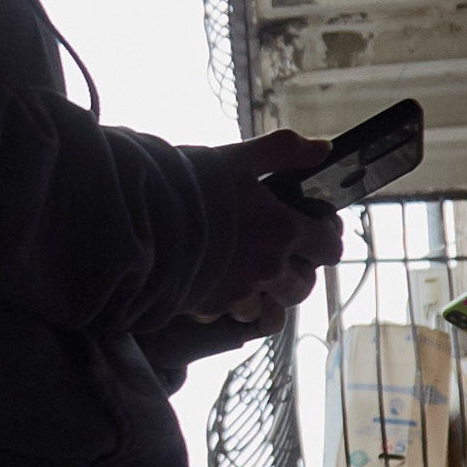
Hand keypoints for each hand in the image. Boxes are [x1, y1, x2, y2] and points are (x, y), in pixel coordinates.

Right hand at [186, 134, 341, 334]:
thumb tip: (323, 149)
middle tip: (286, 253)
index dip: (328, 237)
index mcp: (281, 229)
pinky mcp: (211, 307)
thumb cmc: (187, 183)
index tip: (317, 228)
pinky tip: (223, 285)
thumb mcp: (238, 157)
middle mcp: (267, 268)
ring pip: (273, 309)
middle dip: (301, 270)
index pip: (329, 247)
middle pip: (305, 285)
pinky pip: (235, 317)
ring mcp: (240, 292)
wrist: (137, 217)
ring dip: (269, 294)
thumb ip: (285, 151)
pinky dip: (235, 305)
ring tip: (254, 274)